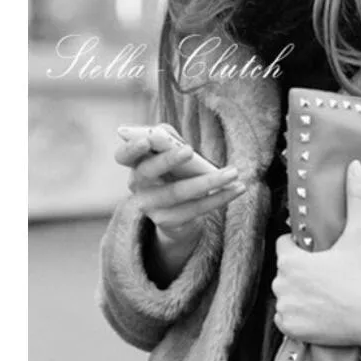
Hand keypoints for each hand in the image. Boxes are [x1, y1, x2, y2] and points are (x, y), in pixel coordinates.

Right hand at [114, 122, 244, 246]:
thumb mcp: (171, 154)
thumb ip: (170, 141)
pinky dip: (220, 197)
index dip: (131, 148)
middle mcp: (138, 186)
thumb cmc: (175, 171)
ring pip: (178, 192)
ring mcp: (151, 206)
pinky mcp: (168, 221)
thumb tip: (173, 139)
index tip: (146, 140)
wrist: (177, 211)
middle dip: (168, 160)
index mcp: (136, 164)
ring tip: (233, 172)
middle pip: (149, 172)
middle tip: (190, 149)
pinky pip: (196, 209)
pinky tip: (237, 188)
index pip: (123, 156)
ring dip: (209, 181)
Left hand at [272, 160, 360, 351]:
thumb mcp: (360, 234)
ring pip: (285, 293)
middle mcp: (282, 284)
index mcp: (291, 260)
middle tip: (327, 275)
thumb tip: (355, 165)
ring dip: (298, 293)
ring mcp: (285, 308)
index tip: (320, 255)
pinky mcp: (290, 329)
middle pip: (284, 271)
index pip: (284, 246)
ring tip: (324, 294)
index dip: (301, 248)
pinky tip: (319, 312)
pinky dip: (297, 315)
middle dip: (300, 271)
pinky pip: (286, 316)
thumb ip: (355, 198)